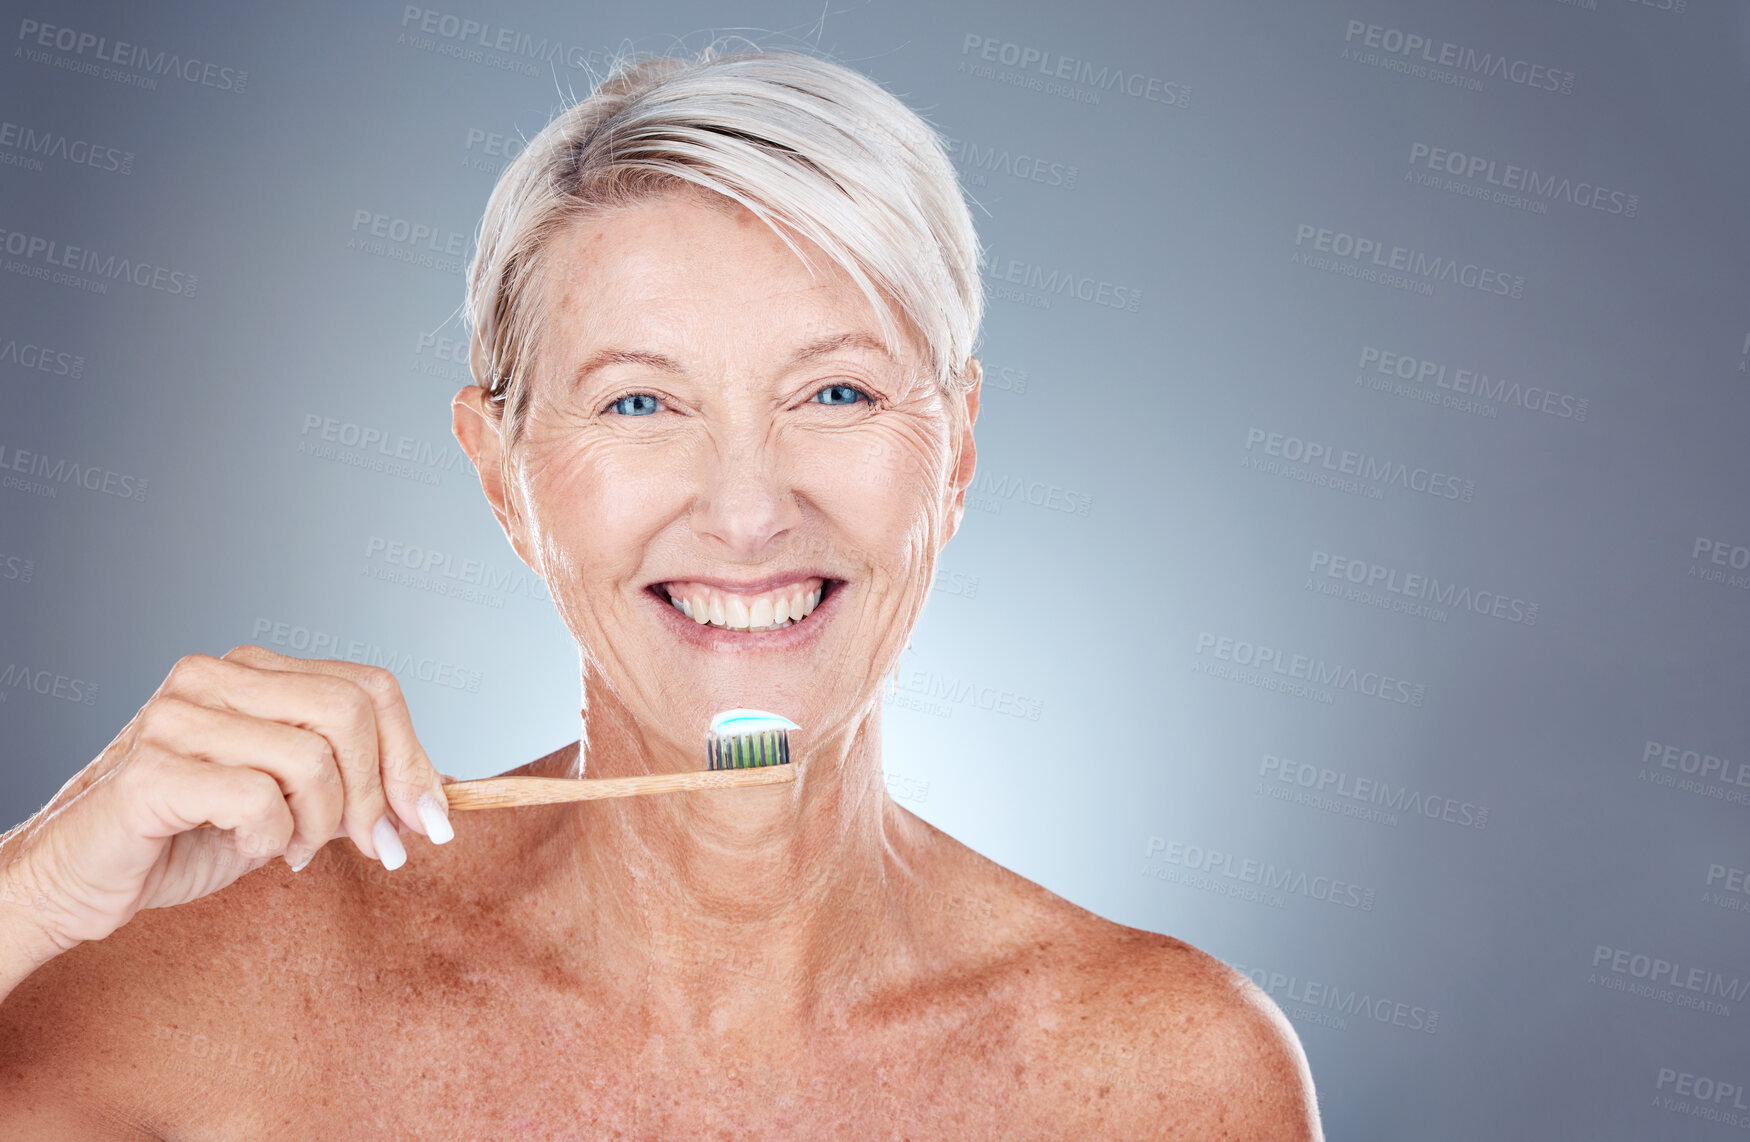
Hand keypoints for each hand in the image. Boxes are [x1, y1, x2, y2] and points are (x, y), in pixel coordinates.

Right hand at [0, 645, 453, 974]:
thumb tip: (437, 800)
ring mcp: (178, 716)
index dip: (413, 756)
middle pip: (351, 712)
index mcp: (253, 669)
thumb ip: (356, 784)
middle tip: (375, 849)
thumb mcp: (293, 803)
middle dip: (379, 794)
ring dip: (323, 825)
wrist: (84, 879)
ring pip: (312, 757)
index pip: (371, 687)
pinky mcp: (152, 771)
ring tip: (294, 851)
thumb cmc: (187, 835)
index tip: (430, 822)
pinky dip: (270, 840)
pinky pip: (259, 800)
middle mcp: (214, 676)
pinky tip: (244, 849)